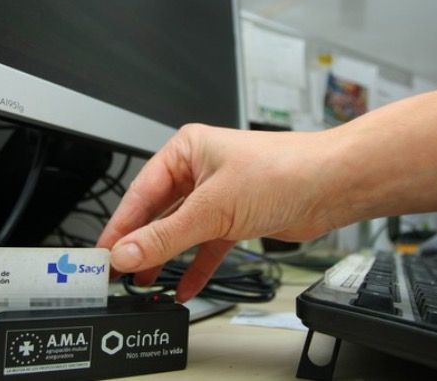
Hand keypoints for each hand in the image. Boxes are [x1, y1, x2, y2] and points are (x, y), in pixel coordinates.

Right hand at [96, 123, 337, 301]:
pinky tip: (184, 284)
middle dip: (141, 243)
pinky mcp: (235, 218)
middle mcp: (200, 171)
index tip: (105, 252)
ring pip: (182, 230)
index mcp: (187, 151)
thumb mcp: (213, 208)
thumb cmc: (283, 170)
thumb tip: (128, 251)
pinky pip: (207, 244)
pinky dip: (196, 265)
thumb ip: (167, 235)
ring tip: (144, 280)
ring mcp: (218, 196)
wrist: (332, 185)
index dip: (121, 225)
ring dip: (165, 256)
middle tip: (119, 270)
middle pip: (160, 212)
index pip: (141, 192)